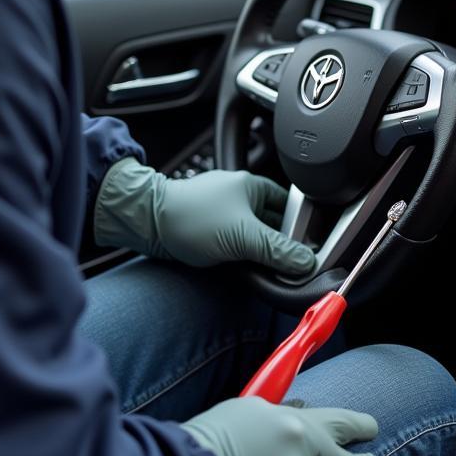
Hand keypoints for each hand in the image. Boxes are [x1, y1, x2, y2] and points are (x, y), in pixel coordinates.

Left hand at [94, 158, 314, 273]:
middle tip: (287, 265)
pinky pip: (238, 246)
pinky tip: (244, 269)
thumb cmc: (189, 216)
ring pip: (256, 238)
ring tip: (264, 268)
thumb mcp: (243, 236)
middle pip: (275, 225)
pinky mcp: (213, 231)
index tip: (308, 251)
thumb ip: (277, 250)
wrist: (147, 224)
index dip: (302, 228)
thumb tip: (305, 261)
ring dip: (260, 254)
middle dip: (280, 246)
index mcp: (254, 187)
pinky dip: (243, 258)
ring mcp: (226, 214)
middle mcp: (241, 198)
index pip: (292, 207)